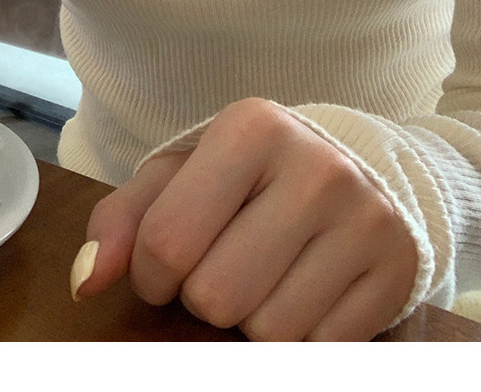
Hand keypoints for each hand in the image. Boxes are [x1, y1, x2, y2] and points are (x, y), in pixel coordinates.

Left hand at [73, 99, 418, 340]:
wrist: (352, 167)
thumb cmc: (244, 177)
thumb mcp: (179, 177)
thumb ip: (120, 221)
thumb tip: (84, 281)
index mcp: (251, 129)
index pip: (166, 242)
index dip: (152, 272)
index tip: (169, 258)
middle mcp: (316, 167)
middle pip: (215, 296)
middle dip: (204, 295)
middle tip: (227, 262)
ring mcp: (365, 218)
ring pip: (268, 332)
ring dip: (251, 320)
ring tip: (266, 275)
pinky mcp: (396, 270)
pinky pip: (318, 352)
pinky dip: (298, 338)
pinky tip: (304, 292)